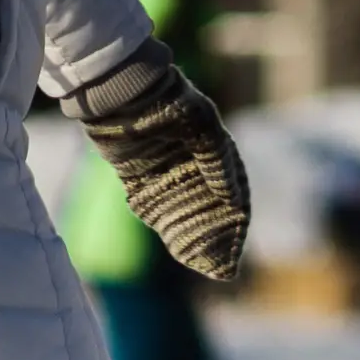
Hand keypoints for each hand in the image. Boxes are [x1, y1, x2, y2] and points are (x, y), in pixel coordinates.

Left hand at [83, 61, 248, 283]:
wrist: (123, 95)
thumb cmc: (169, 104)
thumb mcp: (203, 129)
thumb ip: (218, 164)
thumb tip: (232, 200)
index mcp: (215, 150)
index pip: (233, 191)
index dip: (236, 219)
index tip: (236, 245)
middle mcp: (193, 164)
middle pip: (208, 206)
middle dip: (213, 234)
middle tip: (216, 264)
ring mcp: (168, 171)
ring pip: (183, 210)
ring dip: (189, 234)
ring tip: (195, 261)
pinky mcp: (141, 177)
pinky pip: (156, 207)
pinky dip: (164, 225)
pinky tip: (172, 243)